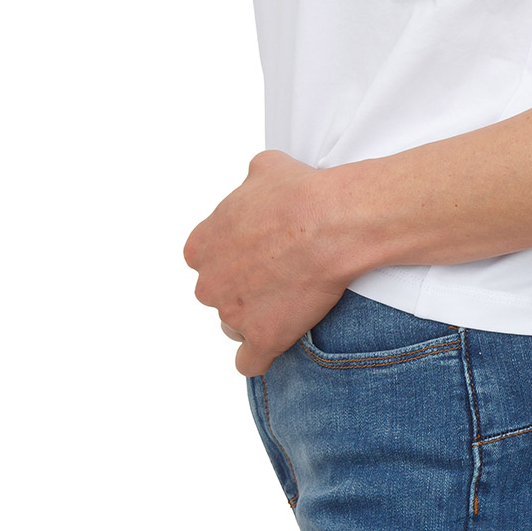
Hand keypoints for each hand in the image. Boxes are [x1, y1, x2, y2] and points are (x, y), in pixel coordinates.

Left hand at [183, 151, 362, 373]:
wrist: (330, 223)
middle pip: (218, 296)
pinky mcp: (262, 338)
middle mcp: (209, 282)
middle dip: (241, 291)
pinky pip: (249, 363)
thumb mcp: (265, 167)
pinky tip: (276, 344)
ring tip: (290, 304)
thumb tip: (256, 182)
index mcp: (201, 245)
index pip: (204, 261)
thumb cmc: (300, 193)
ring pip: (235, 327)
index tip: (257, 256)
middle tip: (278, 278)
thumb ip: (249, 184)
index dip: (231, 260)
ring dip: (255, 320)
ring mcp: (233, 313)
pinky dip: (260, 356)